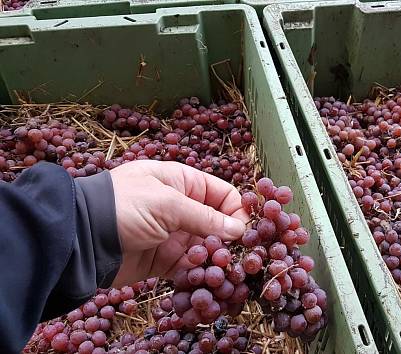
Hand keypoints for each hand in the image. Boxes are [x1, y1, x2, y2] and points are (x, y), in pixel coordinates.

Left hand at [108, 160, 248, 286]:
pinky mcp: (165, 260)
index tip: (246, 230)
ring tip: (217, 268)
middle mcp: (181, 207)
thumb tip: (239, 229)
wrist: (82, 239)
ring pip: (208, 247)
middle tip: (234, 254)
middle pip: (219, 223)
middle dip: (229, 238)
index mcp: (182, 182)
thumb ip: (205, 217)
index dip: (237, 210)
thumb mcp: (167, 204)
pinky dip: (199, 272)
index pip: (222, 194)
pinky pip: (191, 267)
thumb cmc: (122, 207)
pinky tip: (201, 277)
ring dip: (215, 258)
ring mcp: (174, 235)